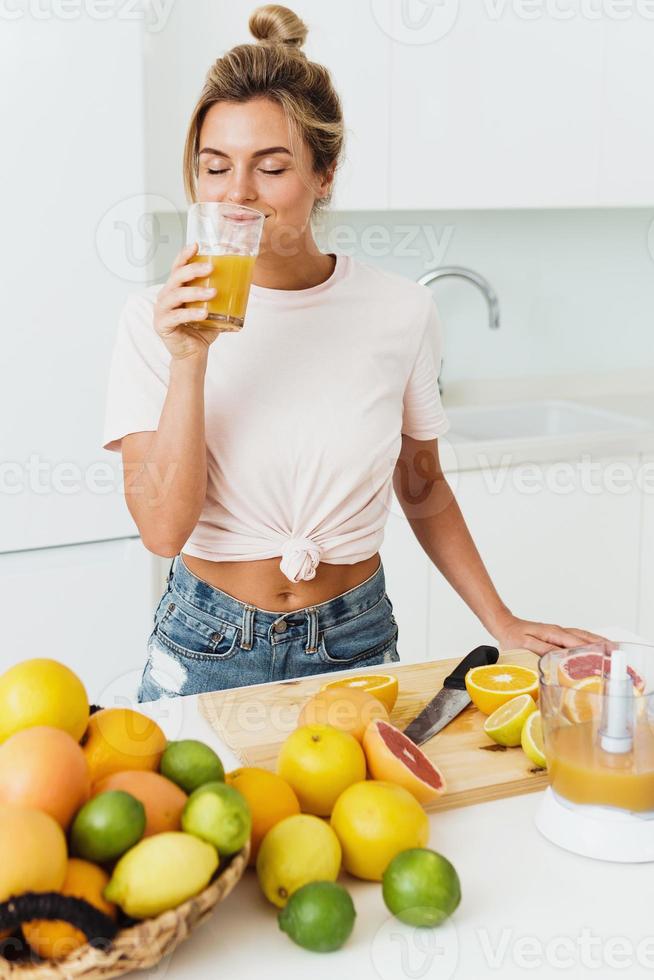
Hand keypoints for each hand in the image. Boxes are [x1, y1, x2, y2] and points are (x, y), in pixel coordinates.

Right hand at [154, 242, 222, 360]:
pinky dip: (190, 313)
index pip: (177, 267)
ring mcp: (162, 310)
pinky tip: (204, 313)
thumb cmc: (202, 329)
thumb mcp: (212, 308)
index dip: (185, 255)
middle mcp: (165, 296)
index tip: (196, 245)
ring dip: (195, 292)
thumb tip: (244, 281)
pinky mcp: (162, 325)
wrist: (194, 354)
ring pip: (176, 295)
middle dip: (193, 270)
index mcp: (175, 289)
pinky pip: (176, 316)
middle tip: (211, 268)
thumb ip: (220, 296)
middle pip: (176, 277)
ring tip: (213, 292)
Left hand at [491, 613, 609, 655]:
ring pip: (583, 636)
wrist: (504, 625)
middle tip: (615, 654)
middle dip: (601, 645)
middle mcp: (559, 631)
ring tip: (611, 650)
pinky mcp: (556, 635)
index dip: (591, 651)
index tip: (604, 658)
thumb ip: (542, 650)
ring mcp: (559, 632)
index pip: (577, 643)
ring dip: (597, 642)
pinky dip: (588, 642)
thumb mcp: (525, 645)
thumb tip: (558, 656)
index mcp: (554, 633)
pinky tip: (593, 647)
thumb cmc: (512, 636)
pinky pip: (577, 637)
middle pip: (585, 637)